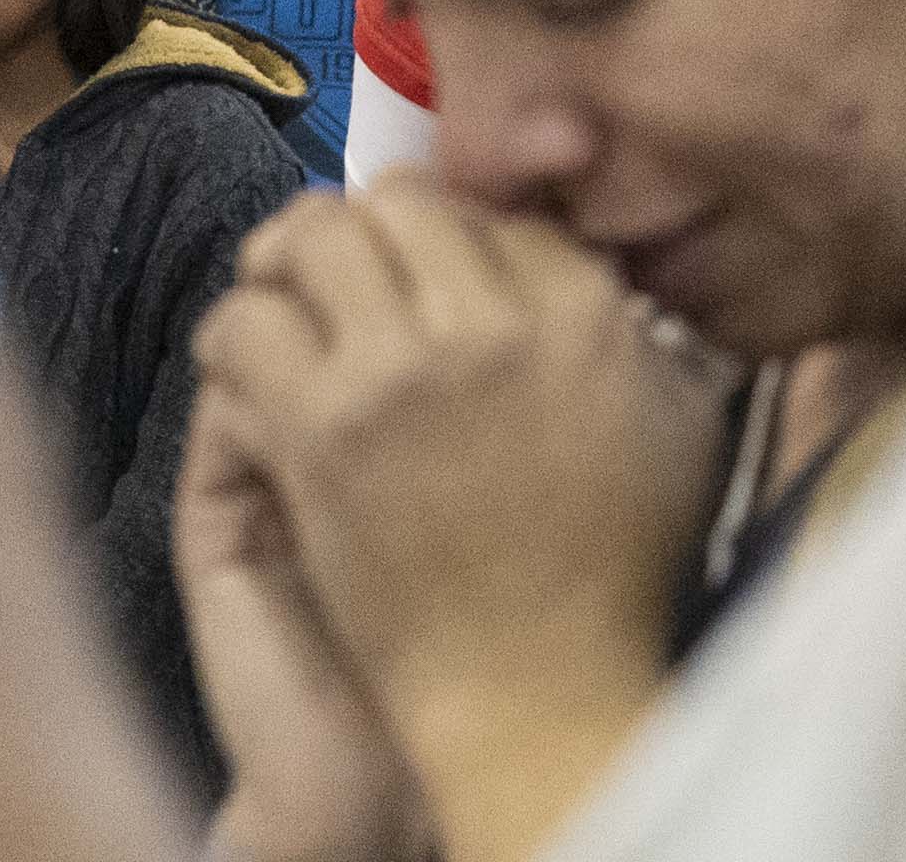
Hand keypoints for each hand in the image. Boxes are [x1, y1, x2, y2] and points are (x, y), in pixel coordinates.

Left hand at [195, 182, 725, 861]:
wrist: (534, 700)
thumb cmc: (610, 580)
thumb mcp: (673, 428)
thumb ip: (645, 334)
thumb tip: (600, 262)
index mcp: (584, 312)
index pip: (491, 209)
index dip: (445, 234)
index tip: (421, 274)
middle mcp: (492, 322)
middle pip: (396, 204)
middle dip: (361, 233)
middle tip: (333, 277)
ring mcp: (400, 370)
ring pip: (311, 240)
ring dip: (286, 270)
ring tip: (281, 312)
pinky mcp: (320, 429)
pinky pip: (245, 323)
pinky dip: (233, 338)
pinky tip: (246, 375)